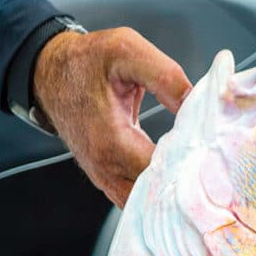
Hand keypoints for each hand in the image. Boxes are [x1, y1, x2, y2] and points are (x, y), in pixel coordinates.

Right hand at [32, 27, 191, 207]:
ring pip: (142, 203)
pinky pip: (132, 198)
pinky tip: (168, 173)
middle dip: (180, 182)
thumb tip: (195, 102)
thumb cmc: (86, 62)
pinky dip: (151, 191)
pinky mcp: (104, 179)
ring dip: (165, 191)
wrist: (51, 75)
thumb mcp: (127, 51)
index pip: (159, 171)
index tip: (204, 150)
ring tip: (188, 169)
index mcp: (112, 142)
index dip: (186, 164)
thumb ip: (165, 76)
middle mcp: (105, 168)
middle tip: (204, 162)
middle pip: (153, 195)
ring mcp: (103, 178)